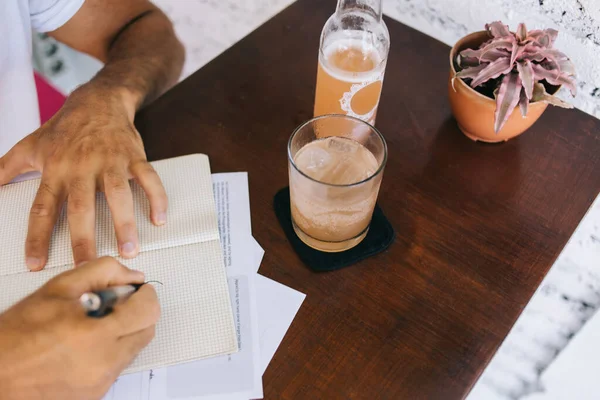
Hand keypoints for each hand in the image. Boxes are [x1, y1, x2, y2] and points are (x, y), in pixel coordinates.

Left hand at [0, 84, 167, 269]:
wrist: (98, 101)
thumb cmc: (65, 128)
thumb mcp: (30, 145)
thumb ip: (6, 169)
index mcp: (56, 170)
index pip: (43, 208)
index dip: (37, 236)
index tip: (36, 263)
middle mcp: (82, 167)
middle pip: (81, 207)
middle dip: (83, 239)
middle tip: (87, 265)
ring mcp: (111, 162)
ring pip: (118, 196)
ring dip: (124, 224)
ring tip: (129, 250)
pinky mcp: (134, 157)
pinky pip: (148, 179)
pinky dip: (156, 198)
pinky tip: (159, 219)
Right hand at [0, 257, 159, 399]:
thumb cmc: (15, 337)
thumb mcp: (59, 288)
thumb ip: (103, 272)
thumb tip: (132, 276)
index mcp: (95, 334)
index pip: (148, 310)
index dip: (146, 294)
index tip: (139, 290)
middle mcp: (103, 363)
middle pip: (146, 330)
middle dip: (138, 312)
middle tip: (115, 304)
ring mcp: (101, 382)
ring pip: (134, 349)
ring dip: (125, 332)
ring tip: (93, 324)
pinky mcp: (96, 394)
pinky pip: (118, 366)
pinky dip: (111, 351)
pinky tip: (86, 344)